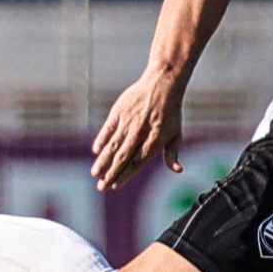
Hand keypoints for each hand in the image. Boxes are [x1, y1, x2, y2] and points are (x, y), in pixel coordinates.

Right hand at [89, 73, 183, 191]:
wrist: (163, 84)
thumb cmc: (171, 112)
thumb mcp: (176, 134)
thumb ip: (172, 154)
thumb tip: (177, 170)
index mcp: (154, 141)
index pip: (136, 163)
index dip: (125, 176)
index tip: (114, 186)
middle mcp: (139, 133)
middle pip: (122, 158)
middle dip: (110, 174)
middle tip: (100, 187)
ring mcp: (128, 122)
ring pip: (113, 146)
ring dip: (103, 161)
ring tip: (95, 173)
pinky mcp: (119, 112)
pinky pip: (108, 129)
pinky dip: (102, 140)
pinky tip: (97, 151)